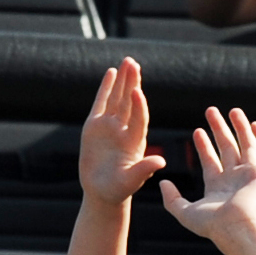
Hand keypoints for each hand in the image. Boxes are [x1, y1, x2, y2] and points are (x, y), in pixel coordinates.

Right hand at [79, 59, 164, 206]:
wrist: (102, 192)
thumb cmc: (118, 190)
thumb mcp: (130, 182)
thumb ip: (143, 170)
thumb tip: (161, 161)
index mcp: (134, 142)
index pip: (138, 119)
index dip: (138, 105)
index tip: (138, 90)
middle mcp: (124, 130)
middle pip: (129, 102)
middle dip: (132, 83)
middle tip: (134, 63)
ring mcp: (110, 127)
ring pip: (117, 98)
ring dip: (123, 80)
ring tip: (127, 62)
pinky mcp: (95, 126)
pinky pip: (102, 103)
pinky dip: (106, 88)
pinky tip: (111, 72)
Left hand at [160, 107, 255, 254]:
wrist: (237, 229)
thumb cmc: (213, 225)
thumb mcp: (185, 212)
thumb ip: (172, 199)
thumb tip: (163, 183)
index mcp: (217, 187)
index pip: (210, 160)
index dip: (204, 144)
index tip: (197, 130)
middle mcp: (234, 179)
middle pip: (227, 148)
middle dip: (219, 129)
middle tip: (210, 111)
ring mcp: (250, 176)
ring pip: (246, 146)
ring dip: (239, 127)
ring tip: (232, 110)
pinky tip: (254, 124)